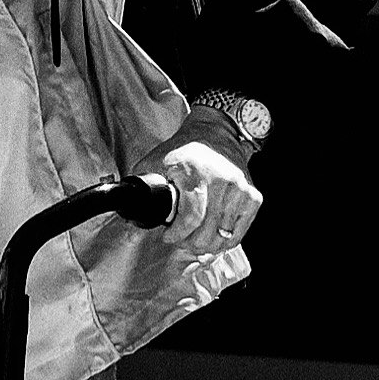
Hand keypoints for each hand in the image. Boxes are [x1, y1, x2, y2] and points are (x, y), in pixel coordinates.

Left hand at [135, 128, 263, 245]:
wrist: (216, 134)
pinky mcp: (253, 197)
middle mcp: (221, 181)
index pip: (191, 218)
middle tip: (181, 241)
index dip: (178, 234)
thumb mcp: (156, 162)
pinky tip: (212, 236)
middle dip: (189, 243)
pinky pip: (238, 233)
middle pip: (207, 232)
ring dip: (206, 245)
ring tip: (195, 240)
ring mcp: (240, 190)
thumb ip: (138, 187)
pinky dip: (224, 241)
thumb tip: (125, 212)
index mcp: (194, 174)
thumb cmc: (184, 151)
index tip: (168, 237)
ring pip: (222, 236)